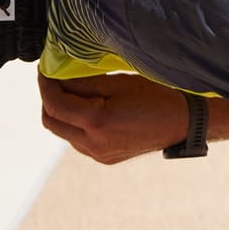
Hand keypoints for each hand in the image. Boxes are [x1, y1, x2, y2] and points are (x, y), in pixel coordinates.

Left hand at [39, 73, 191, 164]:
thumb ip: (85, 83)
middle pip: (52, 123)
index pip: (55, 105)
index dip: (45, 86)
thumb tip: (60, 78)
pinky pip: (78, 140)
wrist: (184, 123)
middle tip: (54, 80)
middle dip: (49, 100)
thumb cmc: (157, 97)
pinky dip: (76, 124)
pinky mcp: (105, 158)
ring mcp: (98, 155)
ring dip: (62, 113)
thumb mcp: (120, 83)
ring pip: (64, 133)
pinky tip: (89, 109)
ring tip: (74, 92)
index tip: (44, 71)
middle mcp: (94, 144)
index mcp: (97, 123)